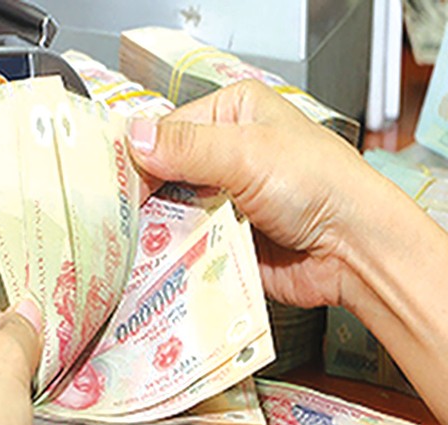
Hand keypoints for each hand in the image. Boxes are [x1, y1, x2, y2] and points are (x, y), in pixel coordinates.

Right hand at [128, 79, 404, 309]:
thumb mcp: (249, 154)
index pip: (165, 131)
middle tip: (121, 218)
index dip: (139, 158)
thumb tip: (133, 137)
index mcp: (232, 113)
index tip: (117, 185)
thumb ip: (188, 146)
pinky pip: (182, 244)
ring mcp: (223, 197)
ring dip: (156, 229)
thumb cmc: (323, 187)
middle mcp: (225, 152)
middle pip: (162, 173)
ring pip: (168, 211)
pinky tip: (155, 261)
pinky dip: (170, 253)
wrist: (356, 251)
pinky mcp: (222, 236)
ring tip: (134, 244)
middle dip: (145, 197)